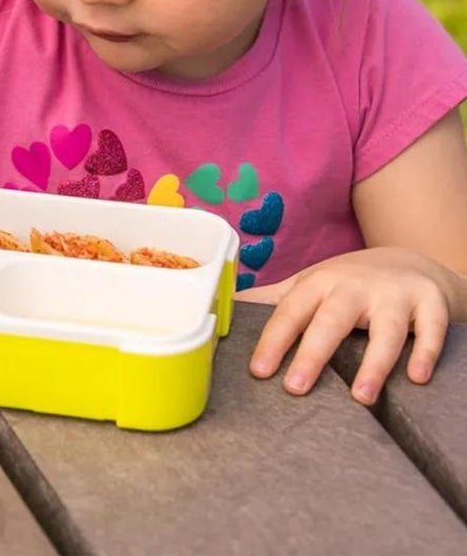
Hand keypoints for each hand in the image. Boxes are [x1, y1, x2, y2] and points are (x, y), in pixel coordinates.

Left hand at [236, 247, 457, 405]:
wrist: (411, 261)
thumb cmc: (350, 283)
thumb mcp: (310, 285)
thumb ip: (273, 302)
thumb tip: (226, 310)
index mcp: (320, 284)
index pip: (291, 311)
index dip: (273, 340)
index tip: (258, 370)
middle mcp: (355, 287)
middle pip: (332, 319)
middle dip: (313, 352)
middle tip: (295, 387)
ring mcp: (394, 294)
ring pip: (386, 329)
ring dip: (374, 362)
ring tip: (360, 396)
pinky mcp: (430, 303)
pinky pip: (431, 330)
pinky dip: (426, 351)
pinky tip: (417, 377)